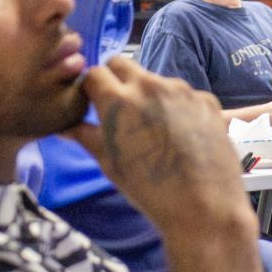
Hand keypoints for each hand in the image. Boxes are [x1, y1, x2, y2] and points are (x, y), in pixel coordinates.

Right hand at [69, 57, 253, 236]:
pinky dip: (177, 106)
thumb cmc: (150, 190)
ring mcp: (182, 90)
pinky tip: (182, 135)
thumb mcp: (109, 163)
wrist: (204, 207)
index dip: (90, 88)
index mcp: (119, 100)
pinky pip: (184, 94)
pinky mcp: (206, 99)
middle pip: (122, 64)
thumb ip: (85, 136)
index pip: (93, 73)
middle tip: (120, 108)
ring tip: (155, 129)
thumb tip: (64, 125)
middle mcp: (150, 86)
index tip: (93, 103)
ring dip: (148, 94)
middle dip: (115, 79)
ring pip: (155, 79)